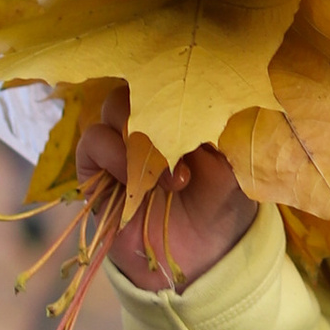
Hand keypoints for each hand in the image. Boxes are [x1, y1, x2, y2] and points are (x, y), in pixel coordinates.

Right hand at [76, 87, 257, 292]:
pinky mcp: (95, 166)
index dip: (185, 81)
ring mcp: (120, 139)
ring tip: (175, 179)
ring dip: (144, 139)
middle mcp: (148, 117)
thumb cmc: (221, 206)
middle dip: (165, 110)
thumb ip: (225, 131)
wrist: (198, 257)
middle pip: (140, 81)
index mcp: (182, 107)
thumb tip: (218, 98)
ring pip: (115, 106)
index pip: (172, 72)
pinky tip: (143, 183)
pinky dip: (117, 156)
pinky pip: (93, 140)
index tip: (209, 107)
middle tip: (191, 147)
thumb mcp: (236, 166)